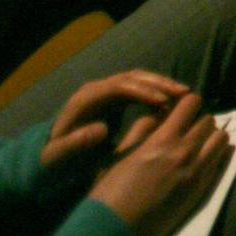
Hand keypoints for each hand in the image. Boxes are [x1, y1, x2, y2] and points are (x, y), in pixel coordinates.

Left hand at [40, 71, 187, 172]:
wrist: (50, 155)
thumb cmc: (54, 158)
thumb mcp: (57, 156)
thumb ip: (74, 144)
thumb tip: (101, 129)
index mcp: (86, 99)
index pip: (118, 87)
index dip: (142, 91)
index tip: (163, 101)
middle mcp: (97, 89)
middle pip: (132, 77)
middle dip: (158, 83)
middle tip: (183, 93)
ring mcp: (107, 92)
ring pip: (139, 80)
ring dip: (162, 84)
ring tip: (184, 94)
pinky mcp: (115, 99)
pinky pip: (140, 89)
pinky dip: (157, 92)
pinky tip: (173, 102)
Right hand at [88, 93, 232, 235]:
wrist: (115, 231)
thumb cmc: (110, 191)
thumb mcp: (120, 153)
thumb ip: (143, 128)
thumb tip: (160, 112)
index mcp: (163, 140)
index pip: (191, 103)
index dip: (186, 102)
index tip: (180, 108)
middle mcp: (185, 152)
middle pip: (209, 120)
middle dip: (197, 120)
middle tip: (186, 128)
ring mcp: (197, 173)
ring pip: (221, 139)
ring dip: (210, 136)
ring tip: (196, 144)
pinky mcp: (202, 191)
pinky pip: (220, 162)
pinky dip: (215, 154)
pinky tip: (202, 158)